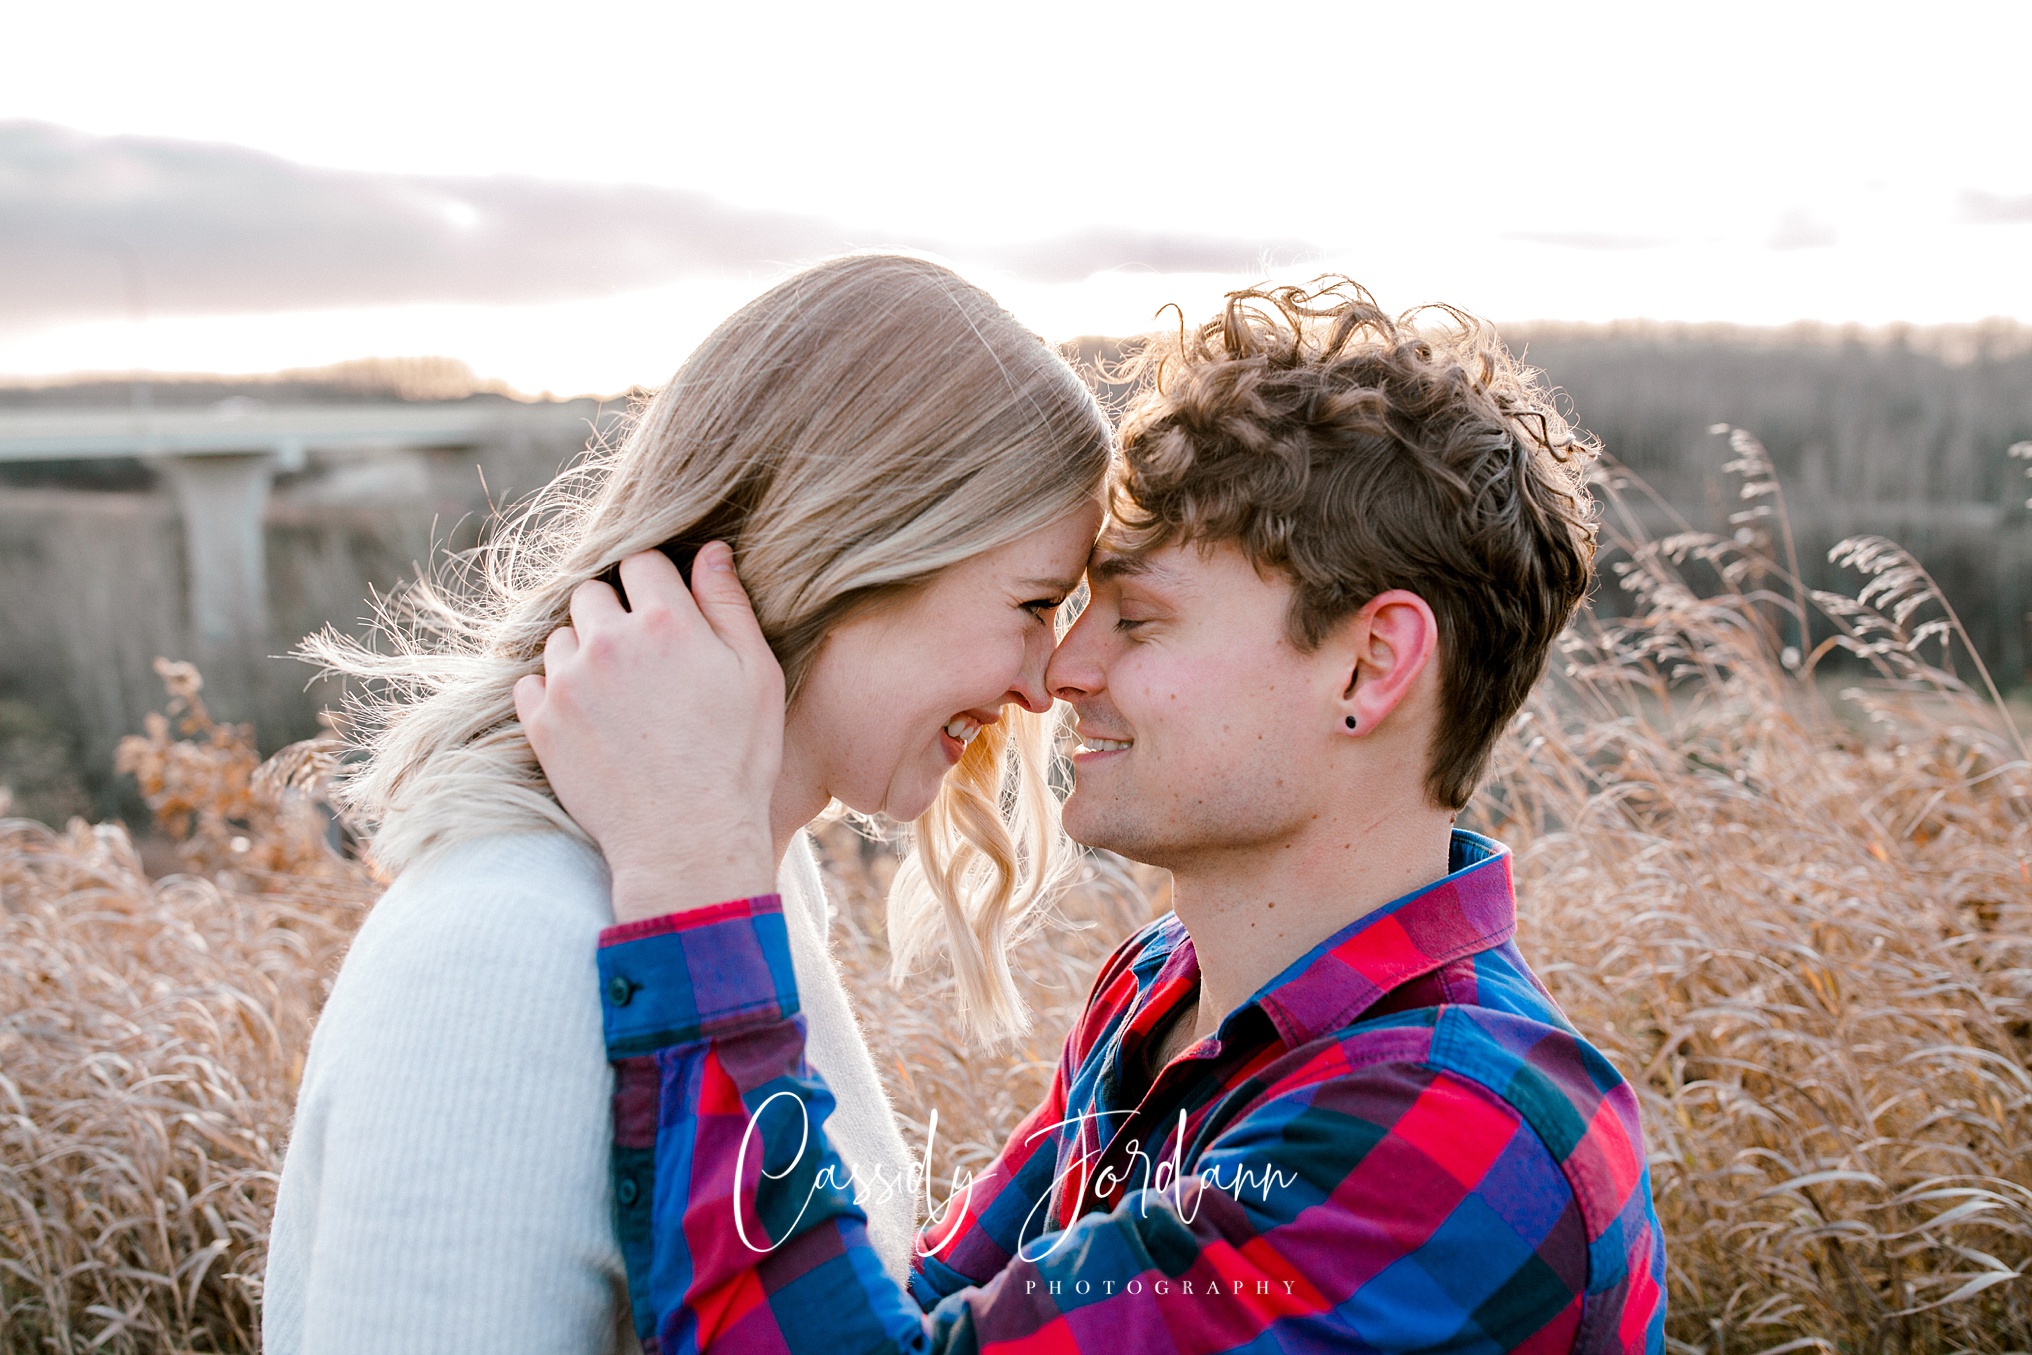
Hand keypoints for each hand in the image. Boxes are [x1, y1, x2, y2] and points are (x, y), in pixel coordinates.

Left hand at [513, 542, 784, 922]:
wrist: (688, 840)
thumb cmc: (736, 759)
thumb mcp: (755, 674)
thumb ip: (729, 604)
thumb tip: (711, 550)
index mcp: (666, 622)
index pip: (642, 562)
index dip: (656, 585)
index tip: (665, 614)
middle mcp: (609, 642)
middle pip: (591, 593)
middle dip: (614, 614)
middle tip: (642, 658)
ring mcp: (569, 683)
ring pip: (560, 638)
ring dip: (583, 653)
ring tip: (617, 695)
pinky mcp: (542, 724)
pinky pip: (529, 682)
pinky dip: (553, 693)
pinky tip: (588, 718)